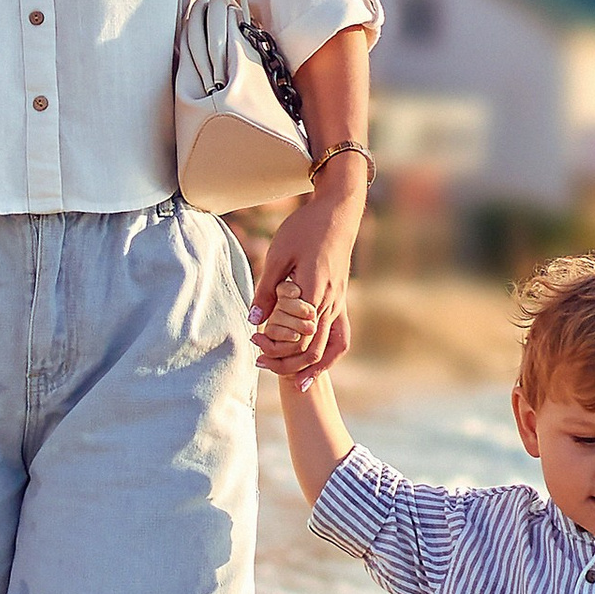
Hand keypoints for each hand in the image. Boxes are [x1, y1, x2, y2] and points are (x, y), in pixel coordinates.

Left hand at [250, 171, 363, 378]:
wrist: (339, 213)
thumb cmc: (305, 229)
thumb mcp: (278, 255)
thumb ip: (266, 289)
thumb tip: (253, 320)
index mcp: (313, 291)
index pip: (296, 337)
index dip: (274, 349)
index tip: (254, 346)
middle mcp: (330, 302)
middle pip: (312, 349)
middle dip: (286, 363)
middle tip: (260, 364)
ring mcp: (339, 303)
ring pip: (329, 348)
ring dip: (308, 366)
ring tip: (290, 380)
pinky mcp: (341, 301)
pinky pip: (340, 338)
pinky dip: (327, 357)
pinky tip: (313, 365)